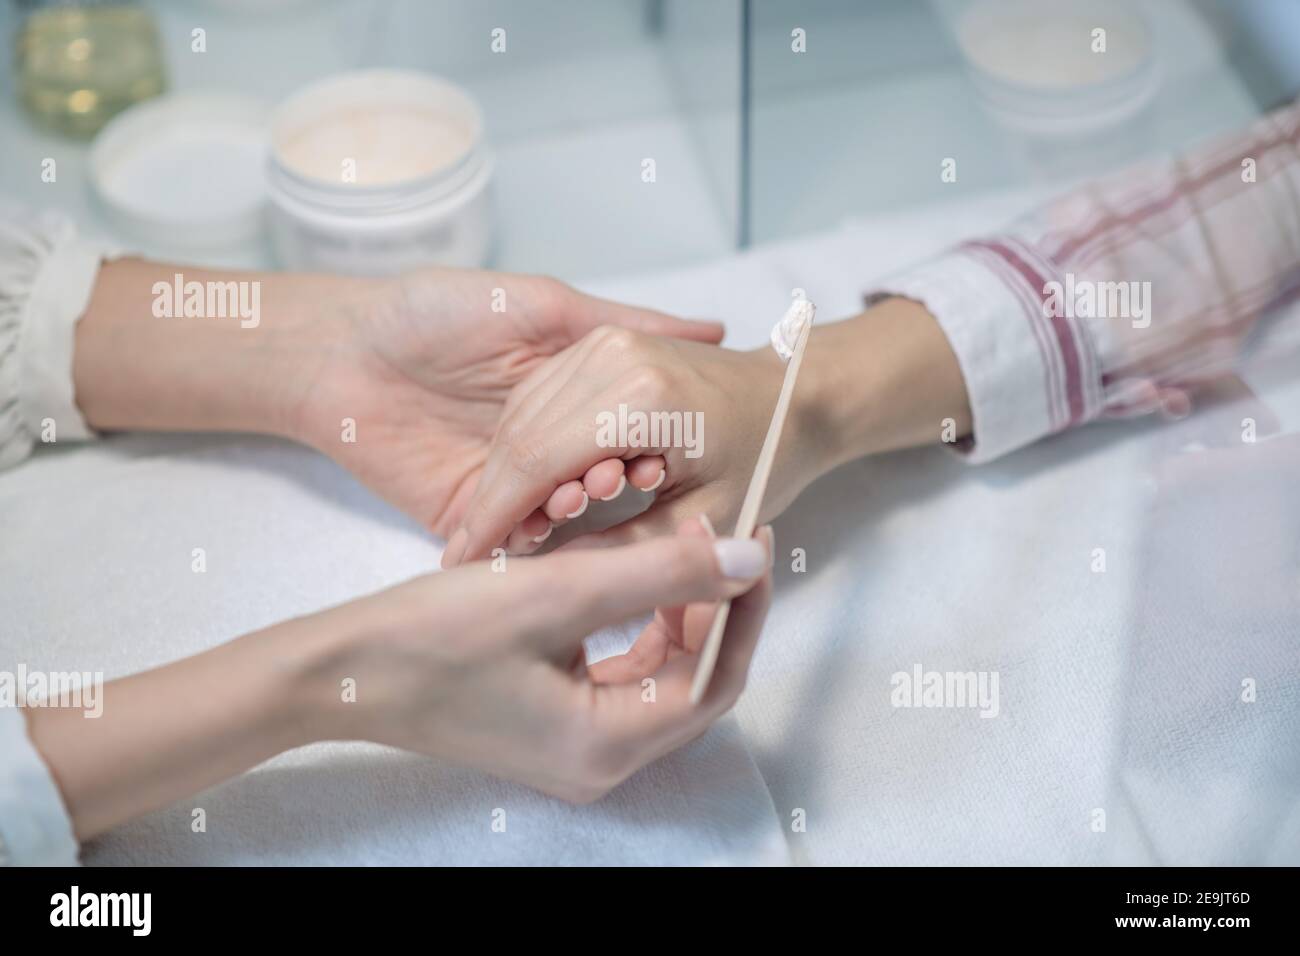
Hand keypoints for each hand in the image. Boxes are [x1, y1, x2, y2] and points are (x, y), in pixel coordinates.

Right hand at [29, 518, 771, 839]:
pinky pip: (620, 674)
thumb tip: (750, 559)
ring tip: (682, 549)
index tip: (752, 542)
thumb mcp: (556, 592)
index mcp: (608, 744)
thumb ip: (659, 573)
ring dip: (676, 615)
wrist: (342, 669)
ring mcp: (575, 745)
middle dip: (713, 609)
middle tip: (723, 541)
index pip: (713, 678)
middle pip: (692, 681)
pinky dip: (635, 627)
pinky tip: (630, 577)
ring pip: (659, 675)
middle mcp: (601, 759)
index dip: (741, 609)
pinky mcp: (552, 721)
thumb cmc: (436, 635)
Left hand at [290, 269, 723, 535]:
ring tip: (577, 496)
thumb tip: (713, 328)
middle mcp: (545, 445)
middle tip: (617, 473)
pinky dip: (531, 544)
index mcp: (567, 396)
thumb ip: (622, 321)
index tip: (662, 447)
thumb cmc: (435, 312)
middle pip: (597, 479)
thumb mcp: (542, 304)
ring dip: (576, 512)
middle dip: (611, 480)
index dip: (645, 441)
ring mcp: (508, 487)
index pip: (625, 431)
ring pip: (562, 517)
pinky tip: (543, 531)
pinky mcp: (467, 519)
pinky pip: (510, 544)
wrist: (340, 350)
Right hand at [440, 326, 828, 566]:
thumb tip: (545, 577)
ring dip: (505, 473)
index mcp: (641, 400)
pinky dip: (523, 442)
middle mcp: (613, 357)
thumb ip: (621, 554)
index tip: (463, 563)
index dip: (493, 519)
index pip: (535, 463)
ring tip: (506, 529)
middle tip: (476, 555)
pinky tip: (531, 488)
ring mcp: (604, 341)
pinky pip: (537, 395)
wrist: (795, 396)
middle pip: (518, 436)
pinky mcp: (600, 339)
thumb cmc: (763, 459)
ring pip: (519, 414)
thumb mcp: (701, 524)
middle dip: (491, 500)